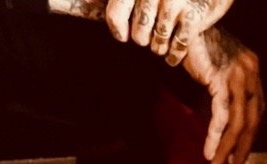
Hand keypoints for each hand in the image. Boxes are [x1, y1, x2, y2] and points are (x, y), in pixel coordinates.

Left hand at [104, 0, 232, 62]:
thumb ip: (113, 2)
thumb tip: (73, 4)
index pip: (115, 15)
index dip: (118, 29)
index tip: (123, 33)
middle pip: (138, 36)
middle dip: (144, 38)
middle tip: (153, 29)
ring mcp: (174, 3)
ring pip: (157, 45)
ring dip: (160, 47)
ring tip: (164, 37)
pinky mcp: (192, 17)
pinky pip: (176, 49)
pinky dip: (174, 56)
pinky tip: (173, 52)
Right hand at [181, 26, 262, 163]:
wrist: (185, 25)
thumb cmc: (198, 47)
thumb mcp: (219, 70)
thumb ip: (227, 90)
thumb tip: (223, 121)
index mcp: (253, 70)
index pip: (257, 110)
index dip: (250, 135)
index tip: (240, 154)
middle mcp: (250, 71)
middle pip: (252, 120)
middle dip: (244, 148)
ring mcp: (237, 74)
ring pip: (238, 122)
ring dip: (228, 148)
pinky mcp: (221, 78)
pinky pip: (221, 115)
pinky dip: (216, 136)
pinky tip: (209, 152)